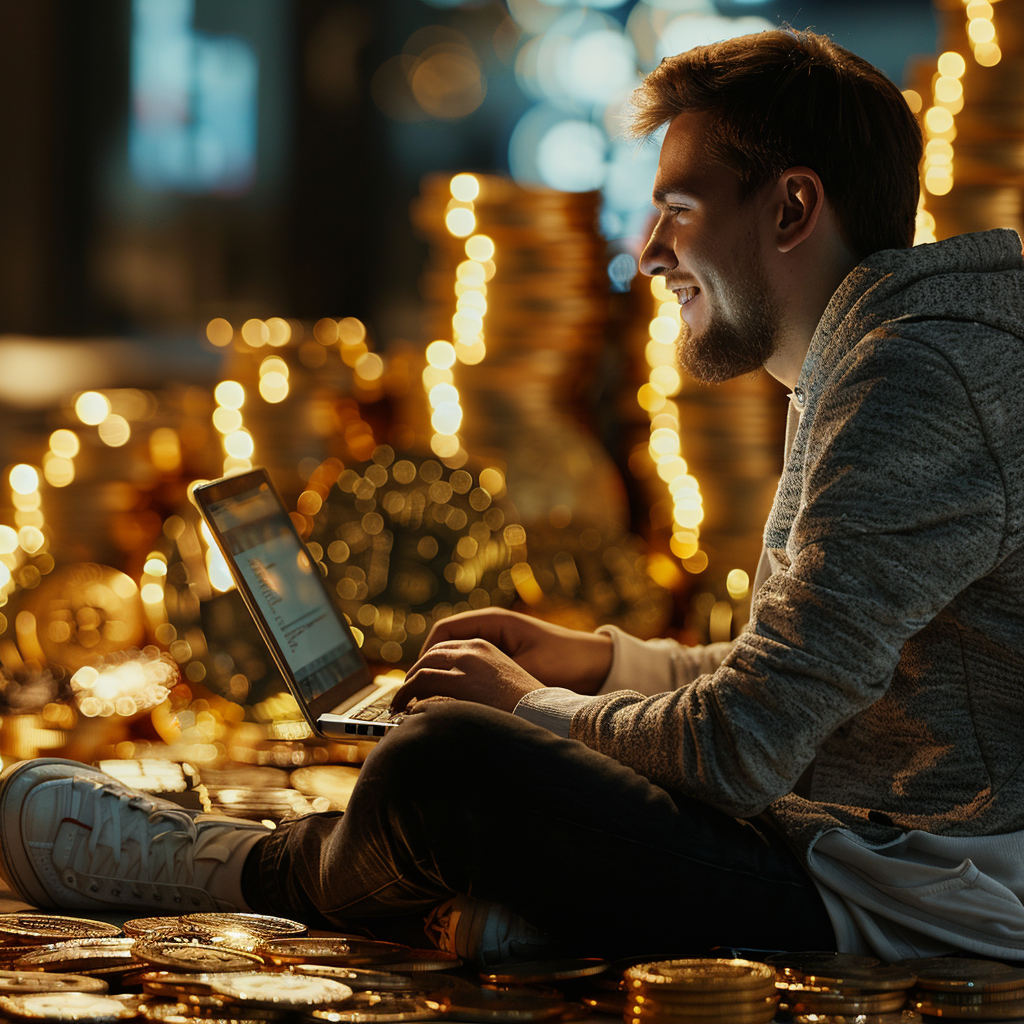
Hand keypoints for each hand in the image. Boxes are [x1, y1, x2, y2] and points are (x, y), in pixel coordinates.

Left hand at [391, 639, 542, 714]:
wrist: (548, 710)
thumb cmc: (532, 705)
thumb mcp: (505, 683)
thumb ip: (481, 681)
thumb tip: (463, 697)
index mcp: (486, 646)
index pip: (446, 648)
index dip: (428, 664)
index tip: (419, 680)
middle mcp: (474, 649)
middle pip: (430, 655)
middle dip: (414, 674)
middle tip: (404, 693)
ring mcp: (466, 663)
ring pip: (422, 668)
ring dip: (406, 686)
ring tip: (398, 704)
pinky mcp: (461, 681)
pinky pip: (422, 682)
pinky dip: (407, 694)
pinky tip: (403, 709)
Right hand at [417, 608, 612, 694]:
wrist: (595, 662)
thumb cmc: (565, 662)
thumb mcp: (528, 670)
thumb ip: (495, 678)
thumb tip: (459, 692)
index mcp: (494, 621)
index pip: (444, 631)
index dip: (425, 654)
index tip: (415, 679)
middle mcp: (492, 626)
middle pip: (444, 641)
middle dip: (427, 665)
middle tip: (414, 693)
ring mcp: (497, 639)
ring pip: (455, 653)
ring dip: (441, 672)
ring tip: (429, 698)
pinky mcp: (503, 654)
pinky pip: (470, 662)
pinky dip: (458, 676)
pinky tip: (455, 698)